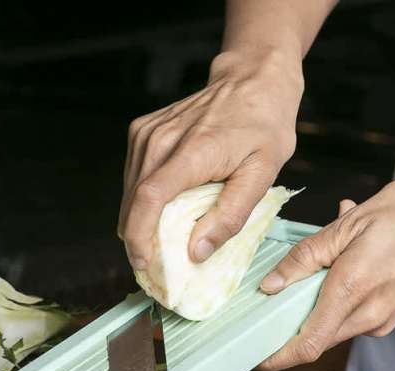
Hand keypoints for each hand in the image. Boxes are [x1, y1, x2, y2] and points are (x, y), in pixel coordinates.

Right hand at [118, 50, 303, 268]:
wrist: (252, 79)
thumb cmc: (264, 126)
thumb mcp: (263, 174)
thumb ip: (231, 215)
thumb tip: (197, 252)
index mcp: (192, 150)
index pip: (149, 198)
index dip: (139, 236)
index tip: (143, 264)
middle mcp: (161, 139)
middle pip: (133, 199)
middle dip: (137, 238)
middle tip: (153, 268)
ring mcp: (148, 132)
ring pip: (130, 190)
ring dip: (137, 221)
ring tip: (156, 246)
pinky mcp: (144, 131)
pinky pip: (134, 175)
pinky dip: (142, 200)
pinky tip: (160, 213)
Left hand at [257, 178, 394, 370]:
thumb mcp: (348, 226)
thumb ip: (305, 258)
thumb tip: (271, 284)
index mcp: (351, 292)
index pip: (305, 344)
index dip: (276, 357)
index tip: (255, 356)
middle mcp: (367, 317)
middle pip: (314, 337)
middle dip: (289, 323)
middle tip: (272, 296)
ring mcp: (381, 320)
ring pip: (331, 325)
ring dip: (316, 302)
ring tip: (325, 256)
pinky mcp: (389, 316)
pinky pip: (350, 314)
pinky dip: (337, 295)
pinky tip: (346, 259)